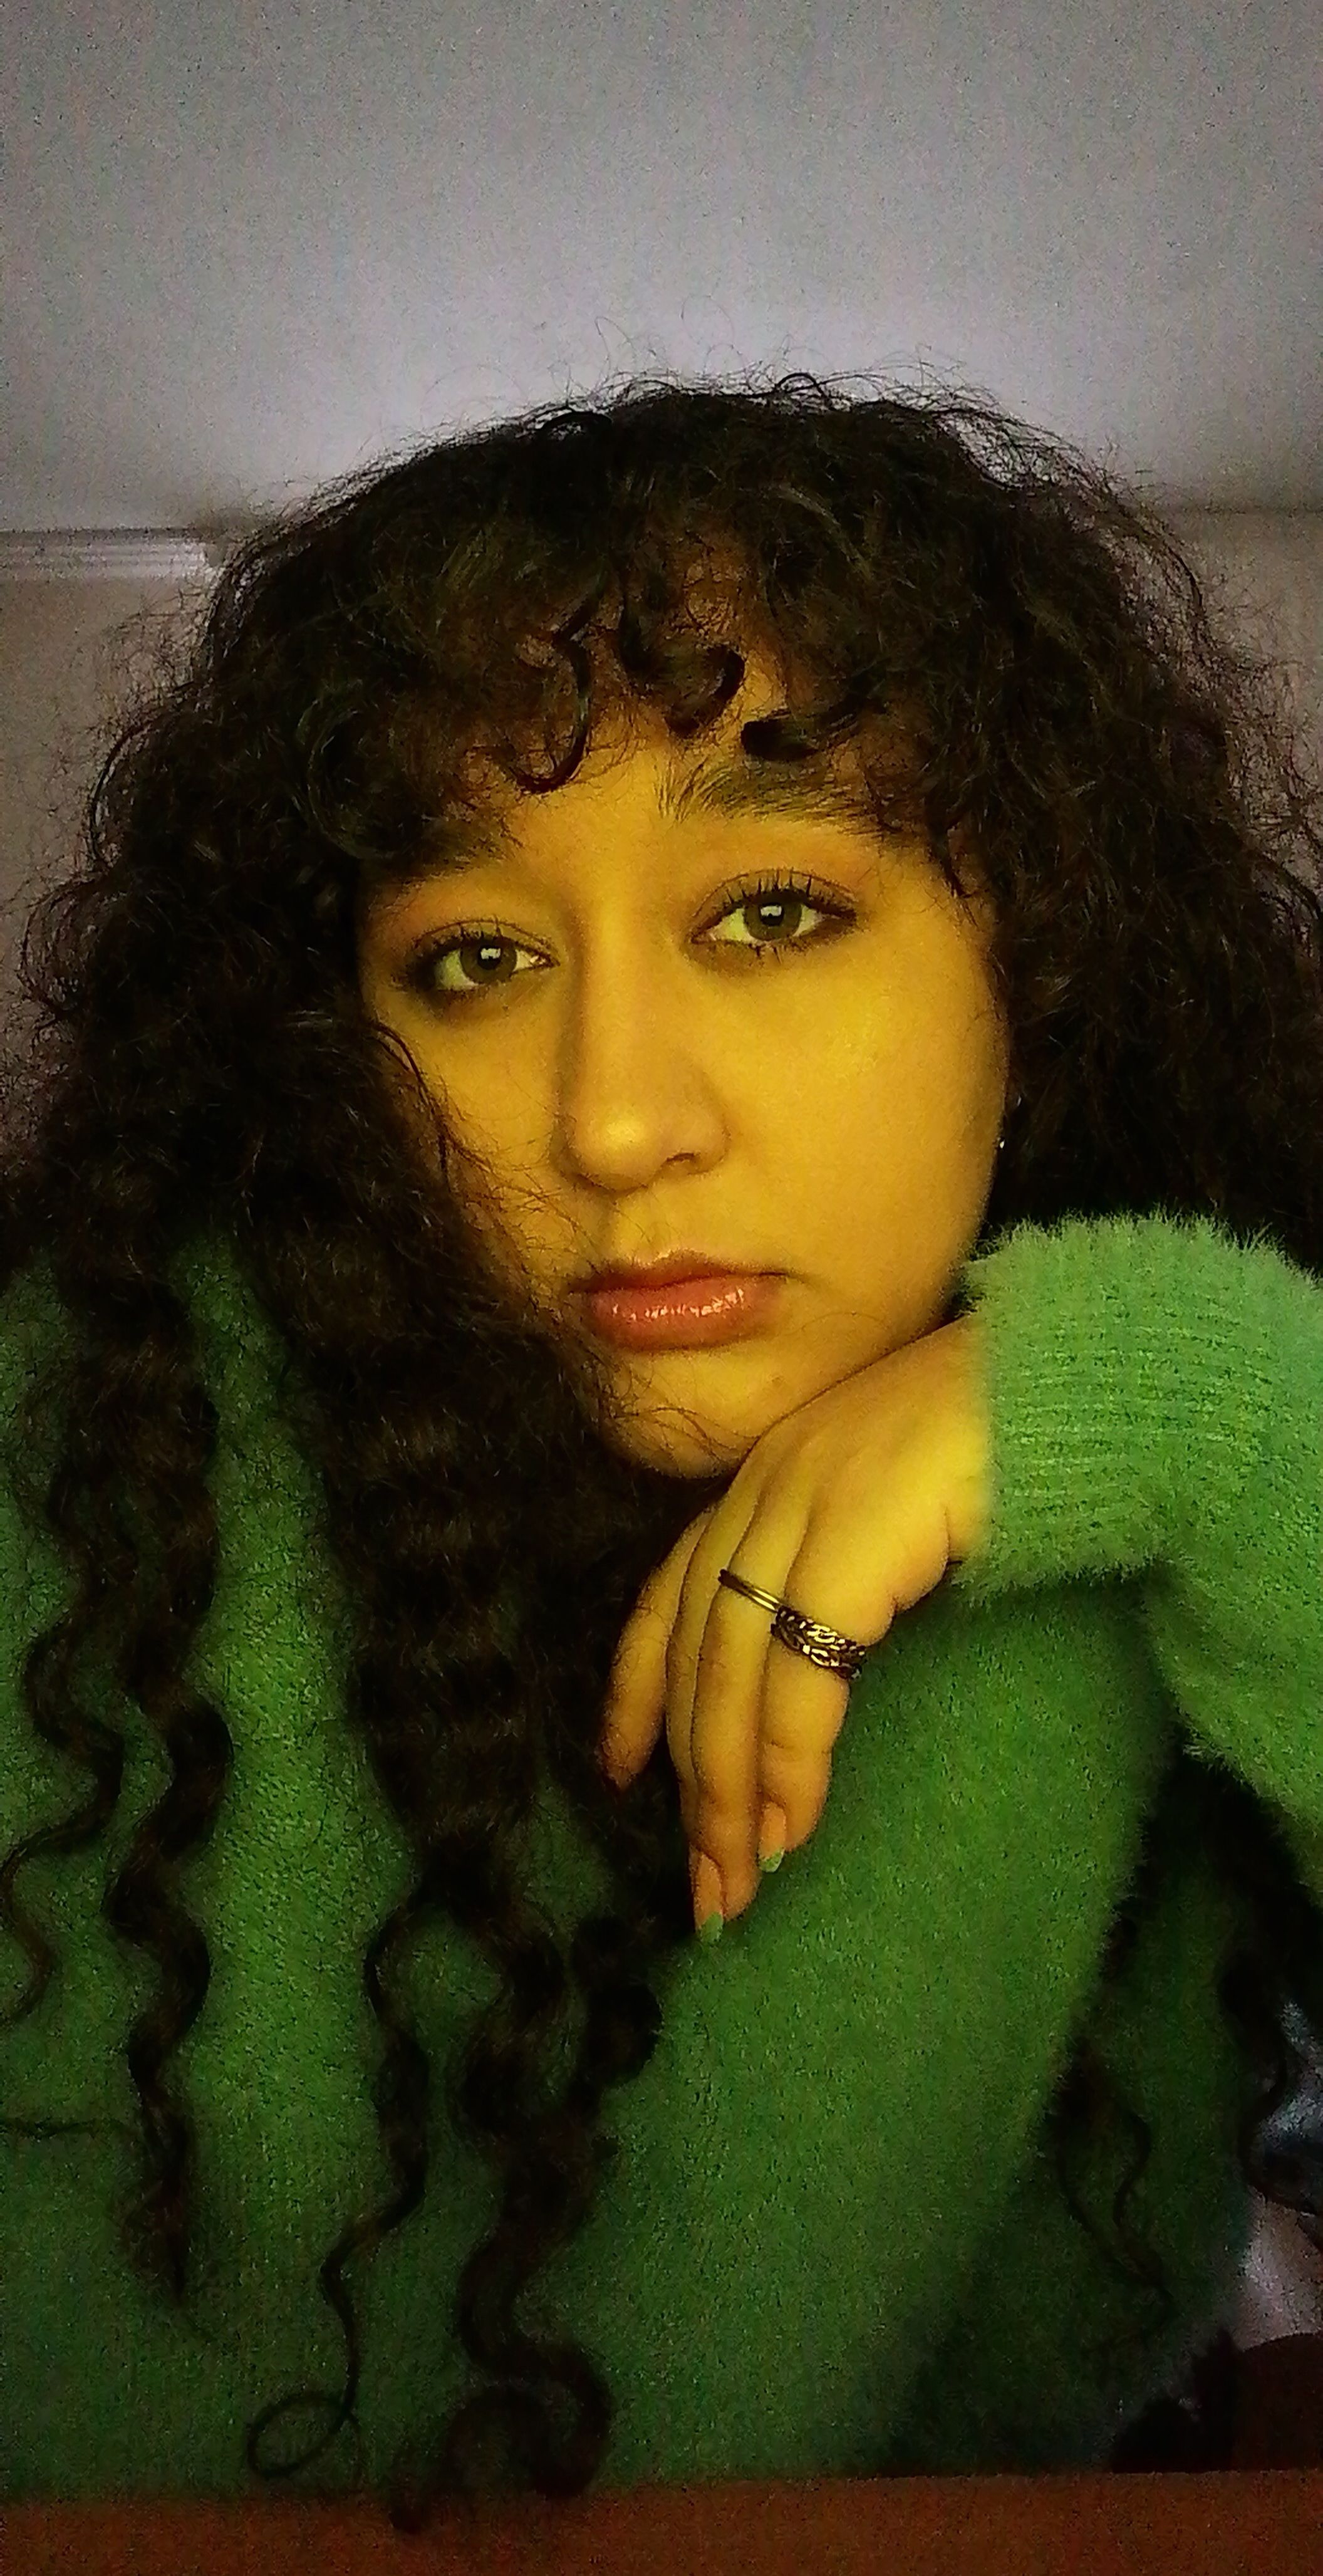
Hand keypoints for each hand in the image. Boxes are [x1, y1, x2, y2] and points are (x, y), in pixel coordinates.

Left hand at [598, 1312, 990, 1932]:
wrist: (1073, 1381)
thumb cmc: (1001, 1443)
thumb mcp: (889, 1500)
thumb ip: (837, 1560)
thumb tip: (810, 1667)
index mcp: (766, 1475)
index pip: (668, 1592)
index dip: (636, 1688)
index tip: (619, 1769)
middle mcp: (766, 1485)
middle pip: (694, 1650)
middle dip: (689, 1777)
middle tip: (701, 1881)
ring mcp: (805, 1506)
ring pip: (731, 1671)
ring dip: (729, 1790)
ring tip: (739, 1878)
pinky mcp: (856, 1539)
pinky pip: (801, 1672)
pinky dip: (789, 1757)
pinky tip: (794, 1821)